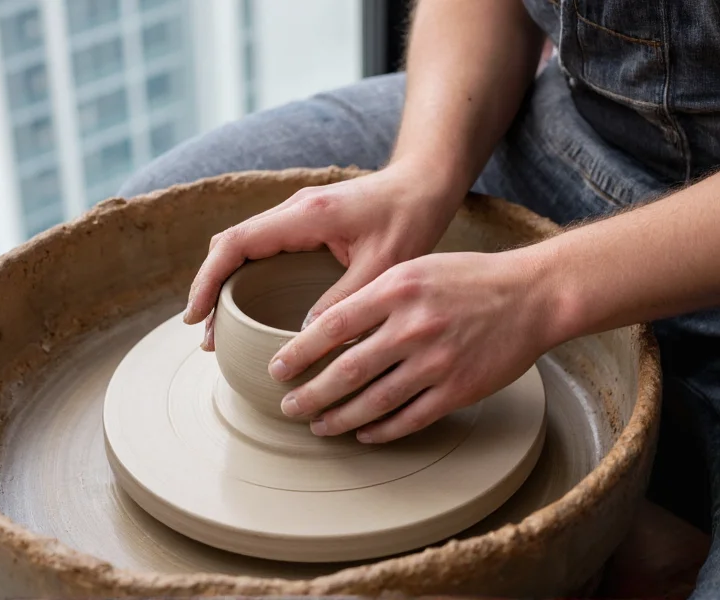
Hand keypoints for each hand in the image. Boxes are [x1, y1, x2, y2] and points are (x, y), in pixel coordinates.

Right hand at [184, 161, 461, 349]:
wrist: (424, 184)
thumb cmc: (409, 218)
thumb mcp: (382, 266)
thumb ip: (343, 300)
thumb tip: (303, 338)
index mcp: (305, 215)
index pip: (236, 243)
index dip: (208, 280)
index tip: (195, 316)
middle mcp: (293, 210)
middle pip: (230, 245)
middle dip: (210, 288)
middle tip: (205, 335)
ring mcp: (296, 215)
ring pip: (243, 247)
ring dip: (226, 285)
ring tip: (220, 330)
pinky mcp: (305, 224)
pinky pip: (262, 249)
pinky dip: (246, 277)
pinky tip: (250, 307)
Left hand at [269, 250, 553, 442]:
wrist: (530, 295)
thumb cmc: (467, 278)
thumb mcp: (414, 270)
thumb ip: (373, 298)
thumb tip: (326, 329)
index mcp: (395, 290)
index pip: (331, 326)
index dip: (298, 353)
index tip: (277, 369)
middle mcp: (412, 327)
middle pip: (345, 371)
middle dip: (309, 395)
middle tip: (288, 407)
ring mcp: (436, 362)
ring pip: (373, 402)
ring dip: (338, 419)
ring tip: (318, 426)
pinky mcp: (458, 390)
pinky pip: (409, 418)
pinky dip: (381, 430)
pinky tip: (363, 433)